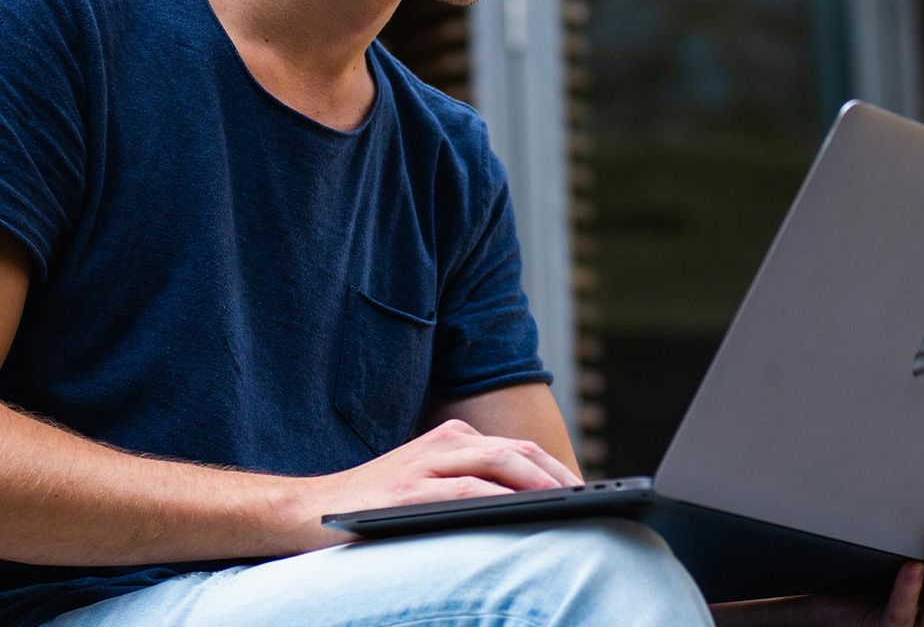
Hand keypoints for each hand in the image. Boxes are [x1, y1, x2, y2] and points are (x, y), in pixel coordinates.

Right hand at [293, 419, 579, 549]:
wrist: (308, 511)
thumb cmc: (376, 505)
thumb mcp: (427, 483)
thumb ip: (469, 484)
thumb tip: (527, 506)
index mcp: (452, 438)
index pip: (516, 448)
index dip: (553, 466)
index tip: (583, 489)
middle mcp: (443, 443)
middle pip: (515, 450)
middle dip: (555, 473)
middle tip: (587, 496)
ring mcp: (424, 464)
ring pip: (496, 462)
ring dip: (536, 480)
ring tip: (566, 501)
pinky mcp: (408, 491)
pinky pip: (464, 489)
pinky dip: (497, 496)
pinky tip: (519, 509)